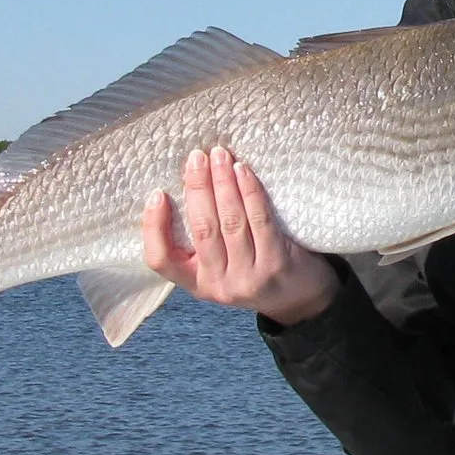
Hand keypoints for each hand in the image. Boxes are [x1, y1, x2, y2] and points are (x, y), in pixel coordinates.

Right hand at [143, 146, 339, 326]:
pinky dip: (249, 191)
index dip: (153, 227)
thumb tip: (188, 183)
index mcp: (196, 284)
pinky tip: (243, 171)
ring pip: (230, 222)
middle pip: (202, 229)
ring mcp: (248, 277)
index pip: (161, 260)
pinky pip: (259, 220)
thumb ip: (203, 241)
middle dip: (197, 187)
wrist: (300, 299)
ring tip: (220, 156)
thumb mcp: (221, 268)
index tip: (157, 194)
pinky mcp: (275, 264)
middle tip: (196, 157)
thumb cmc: (255, 271)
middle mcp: (218, 285)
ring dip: (223, 183)